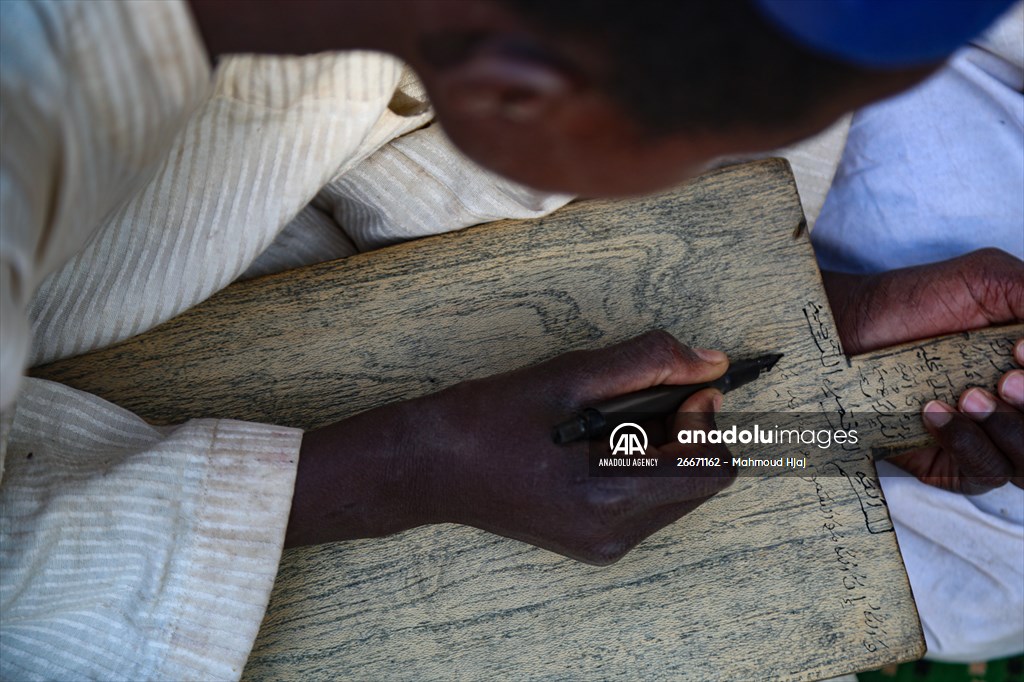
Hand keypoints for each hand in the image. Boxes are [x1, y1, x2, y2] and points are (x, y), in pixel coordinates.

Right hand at [287, 330, 735, 563]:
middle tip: (642, 397)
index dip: (708, 420)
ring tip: (611, 420)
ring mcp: (604, 545)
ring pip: (678, 494)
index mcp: (609, 497)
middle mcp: (614, 534)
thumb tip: (711, 363)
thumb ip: (648, 361)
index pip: (711, 470)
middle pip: (700, 483)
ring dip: (664, 449)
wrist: (428, 468)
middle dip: (687, 432)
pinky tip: (599, 443)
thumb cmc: (487, 419)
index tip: (684, 388)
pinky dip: (642, 467)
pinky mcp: (593, 544)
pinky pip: (648, 504)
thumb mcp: (569, 374)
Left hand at [822, 248, 1023, 492]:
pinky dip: (968, 442)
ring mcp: (998, 440)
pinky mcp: (959, 465)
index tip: (1022, 350)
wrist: (853, 327)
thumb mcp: (992, 280)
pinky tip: (935, 412)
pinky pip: (987, 473)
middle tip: (1007, 379)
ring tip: (969, 395)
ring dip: (1011, 429)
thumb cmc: (922, 301)